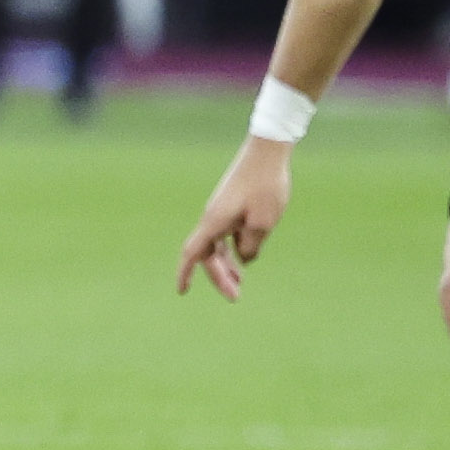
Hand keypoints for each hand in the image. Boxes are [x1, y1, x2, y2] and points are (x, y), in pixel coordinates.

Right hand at [171, 139, 294, 301]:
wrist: (267, 152)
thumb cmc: (266, 185)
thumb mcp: (263, 223)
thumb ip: (251, 246)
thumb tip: (244, 257)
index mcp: (215, 222)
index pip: (192, 253)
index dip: (185, 273)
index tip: (182, 292)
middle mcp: (213, 218)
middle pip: (207, 254)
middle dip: (219, 277)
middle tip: (236, 297)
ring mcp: (221, 211)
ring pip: (217, 245)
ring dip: (226, 264)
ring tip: (239, 283)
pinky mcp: (231, 206)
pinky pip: (226, 234)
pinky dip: (233, 249)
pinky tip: (246, 257)